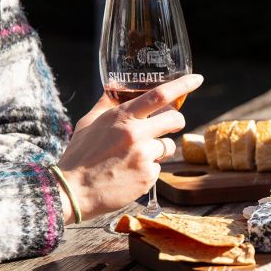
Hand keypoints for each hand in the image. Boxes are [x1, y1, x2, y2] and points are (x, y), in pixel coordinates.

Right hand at [55, 74, 203, 222]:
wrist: (72, 191)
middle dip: (177, 121)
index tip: (198, 79)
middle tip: (171, 124)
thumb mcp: (88, 123)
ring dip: (159, 149)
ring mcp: (144, 156)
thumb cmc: (78, 156)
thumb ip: (107, 105)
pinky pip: (158, 167)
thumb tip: (115, 88)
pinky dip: (148, 169)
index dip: (183, 85)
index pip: (159, 95)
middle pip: (175, 119)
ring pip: (168, 146)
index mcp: (121, 117)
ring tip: (135, 157)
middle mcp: (136, 134)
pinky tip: (130, 174)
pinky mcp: (148, 176)